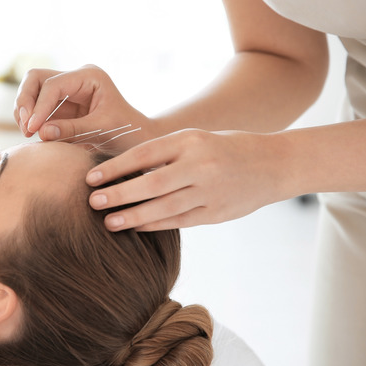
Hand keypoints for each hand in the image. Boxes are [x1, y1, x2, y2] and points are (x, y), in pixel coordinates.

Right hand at [14, 65, 152, 147]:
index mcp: (90, 76)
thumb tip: (41, 132)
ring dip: (24, 110)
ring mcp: (66, 89)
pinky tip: (33, 133)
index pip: (53, 85)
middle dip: (26, 101)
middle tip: (27, 128)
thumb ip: (72, 131)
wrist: (136, 139)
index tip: (32, 130)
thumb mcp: (102, 131)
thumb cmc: (126, 133)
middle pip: (36, 78)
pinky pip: (35, 105)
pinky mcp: (60, 104)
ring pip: (31, 89)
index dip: (39, 107)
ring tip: (28, 133)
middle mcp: (76, 77)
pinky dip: (29, 118)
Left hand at [86, 129, 287, 230]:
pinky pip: (179, 222)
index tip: (90, 178)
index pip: (145, 153)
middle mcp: (200, 165)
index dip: (115, 167)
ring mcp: (210, 191)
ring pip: (164, 207)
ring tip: (109, 223)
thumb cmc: (223, 149)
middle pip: (152, 183)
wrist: (274, 164)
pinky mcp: (217, 214)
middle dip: (119, 194)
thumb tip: (118, 170)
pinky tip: (135, 226)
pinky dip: (154, 224)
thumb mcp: (194, 140)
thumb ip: (162, 153)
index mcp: (190, 140)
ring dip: (133, 216)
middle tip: (93, 202)